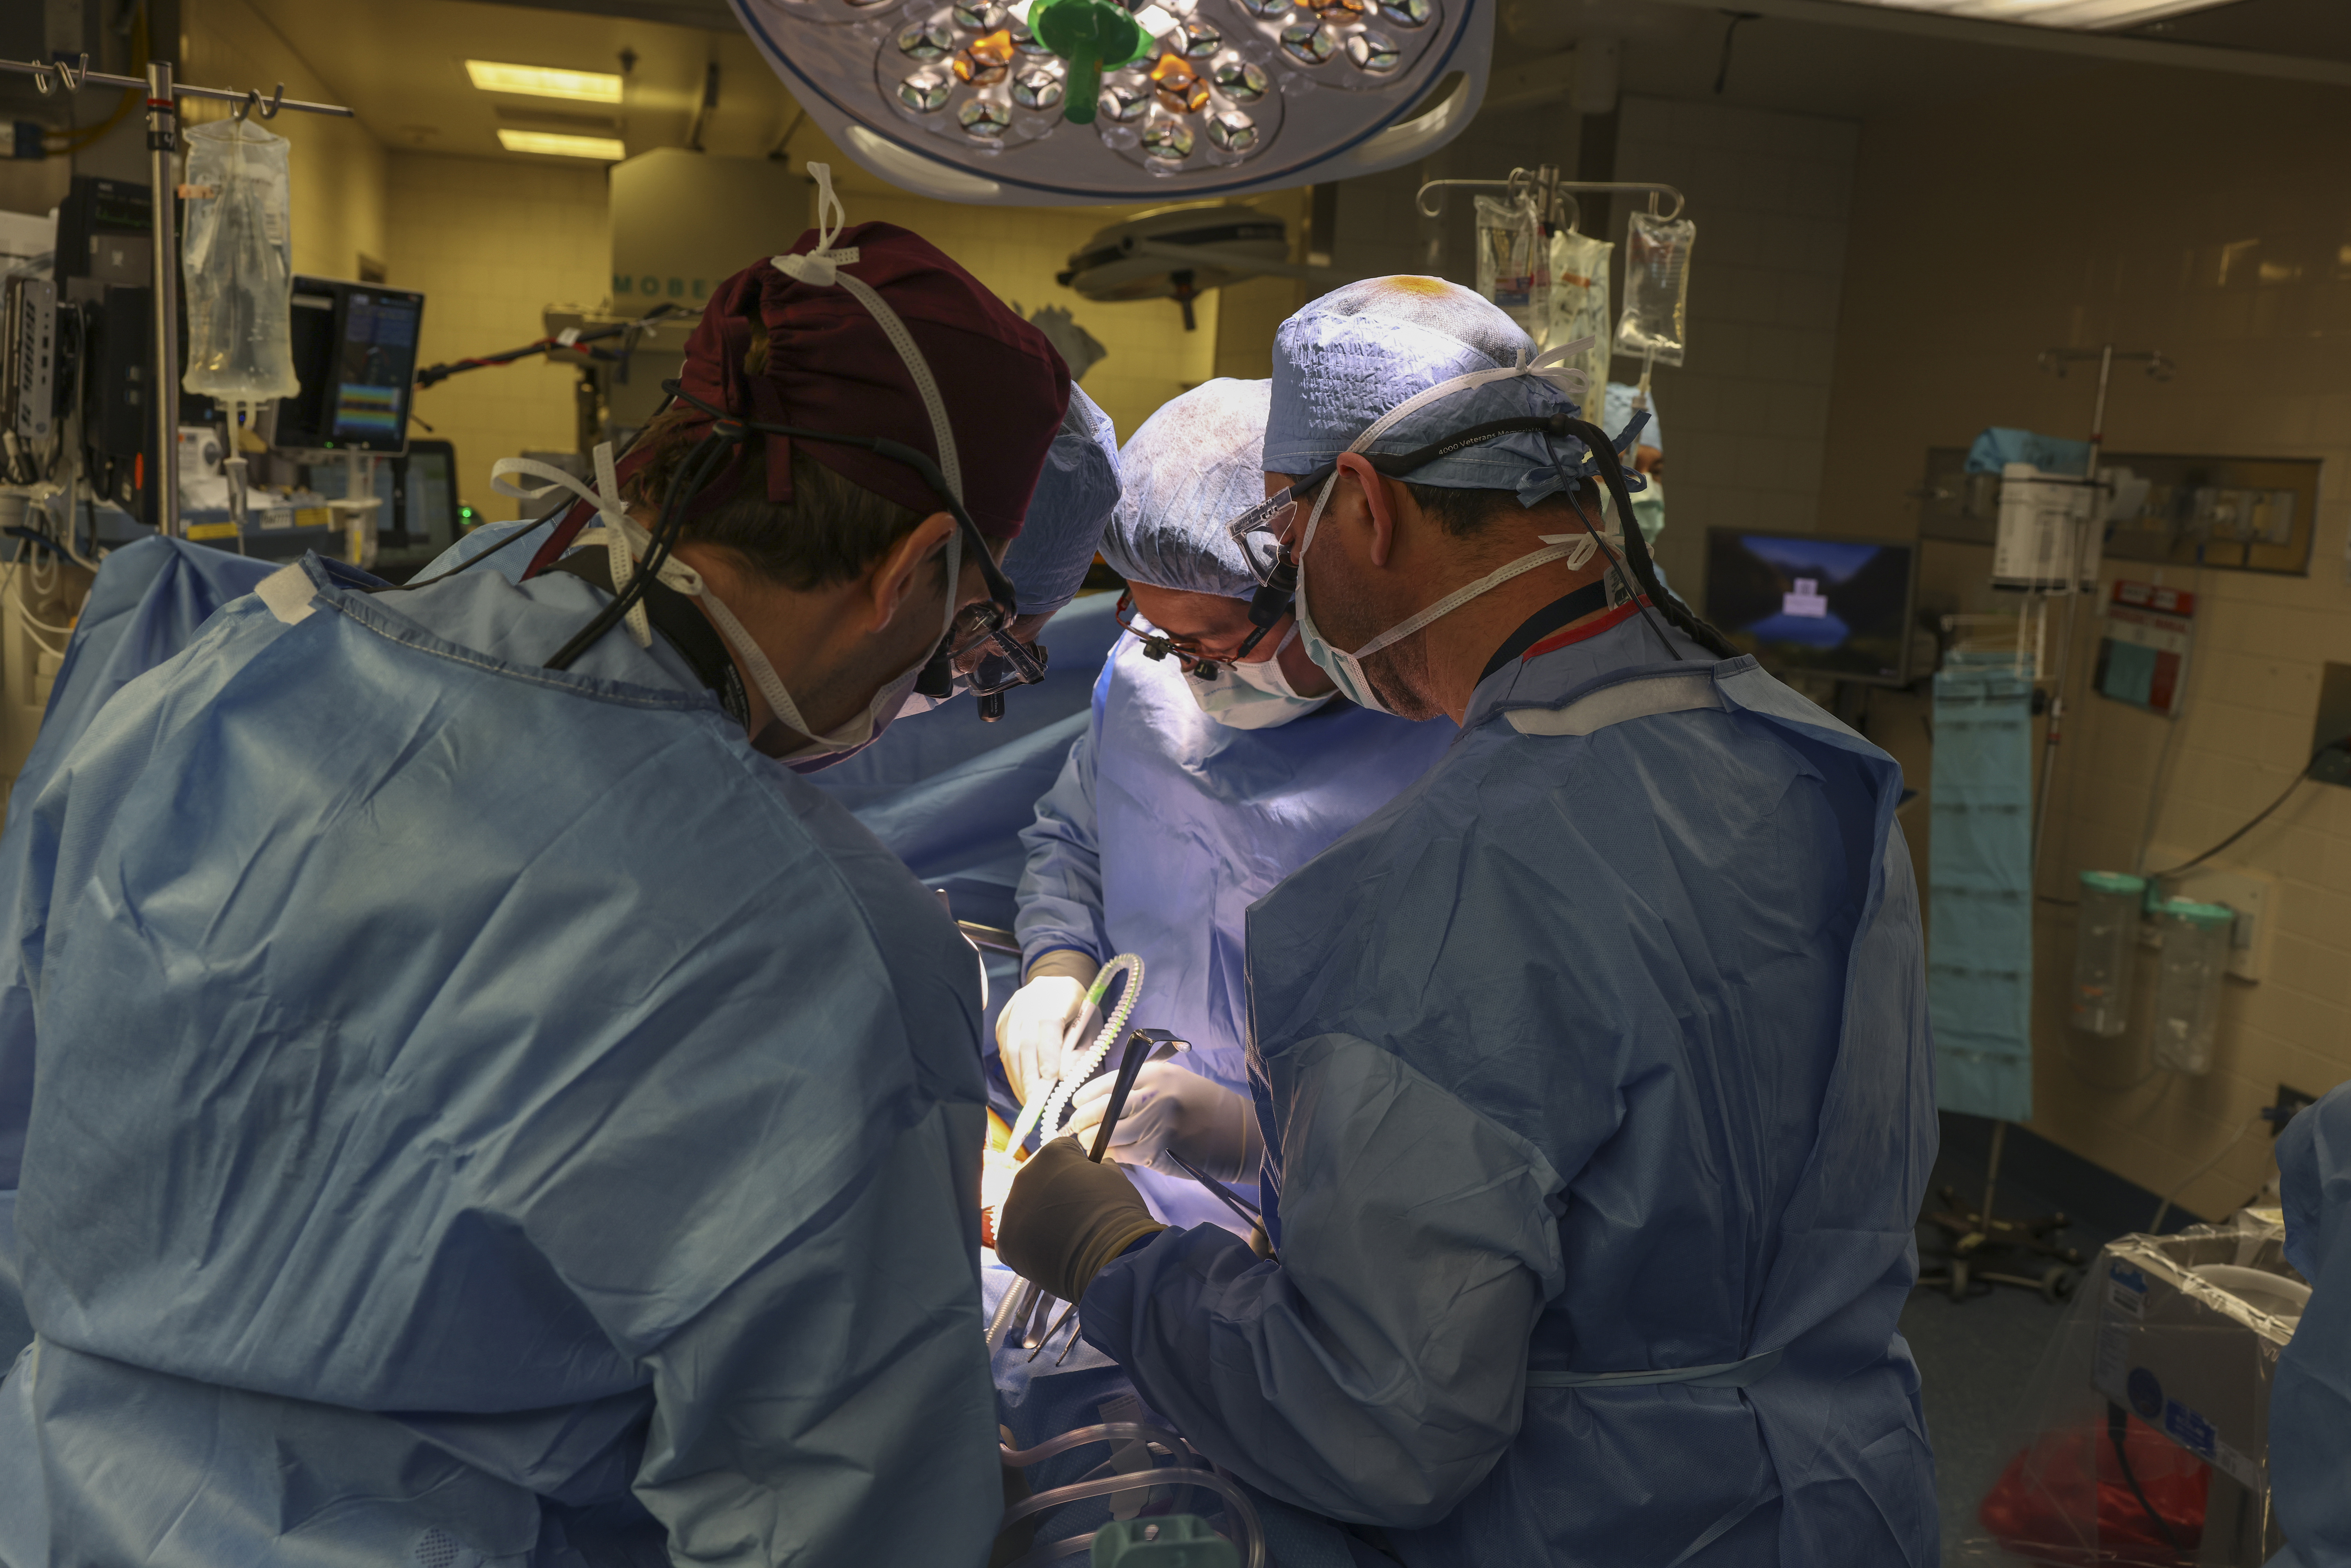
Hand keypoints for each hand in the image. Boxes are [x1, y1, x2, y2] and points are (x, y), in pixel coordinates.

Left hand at [994, 1136, 1165, 1302]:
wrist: (1108, 1257)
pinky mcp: (1006, 1242)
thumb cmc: (1116, 1214)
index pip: (1062, 1152)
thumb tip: (1098, 1169)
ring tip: (1066, 1237)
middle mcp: (1024, 1177)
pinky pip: (1015, 1238)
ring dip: (1041, 1219)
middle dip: (1055, 1193)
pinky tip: (1050, 1252)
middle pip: (1039, 1180)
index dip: (1078, 1168)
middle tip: (1077, 1214)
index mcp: (1052, 1155)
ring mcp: (1011, 1211)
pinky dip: (1029, 1245)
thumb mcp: (1116, 1178)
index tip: (1088, 1185)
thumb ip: (1100, 1168)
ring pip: (1025, 1210)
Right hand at [995, 951, 1096, 1104]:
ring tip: (1028, 1101)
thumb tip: (1062, 1077)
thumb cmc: (1079, 1010)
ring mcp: (1011, 1011)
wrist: (1056, 986)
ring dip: (1018, 1078)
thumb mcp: (1090, 1027)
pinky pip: (1003, 1050)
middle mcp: (1028, 1001)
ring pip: (1010, 1048)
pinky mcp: (1002, 1022)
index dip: (1047, 1053)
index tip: (1051, 1079)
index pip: (1047, 1024)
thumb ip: (1080, 1051)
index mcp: (1056, 997)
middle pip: (1024, 1041)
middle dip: (1030, 1075)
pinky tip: (1021, 1088)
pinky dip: (1012, 1072)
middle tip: (1036, 1101)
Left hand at [1066, 1061, 1262, 1183]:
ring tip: (1088, 1142)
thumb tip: (1102, 1100)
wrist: (1239, 1134)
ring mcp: (1156, 1124)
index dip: (1086, 1095)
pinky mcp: (1159, 1151)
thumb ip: (1141, 1086)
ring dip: (1092, 1141)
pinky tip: (1108, 1154)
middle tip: (1074, 1127)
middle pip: (1102, 1109)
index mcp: (1156, 1074)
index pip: (1108, 1083)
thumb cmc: (1205, 1107)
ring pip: (1108, 1134)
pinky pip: (1122, 1153)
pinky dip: (1111, 1154)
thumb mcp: (1175, 1082)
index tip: (1076, 1103)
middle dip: (1082, 1120)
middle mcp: (1154, 1096)